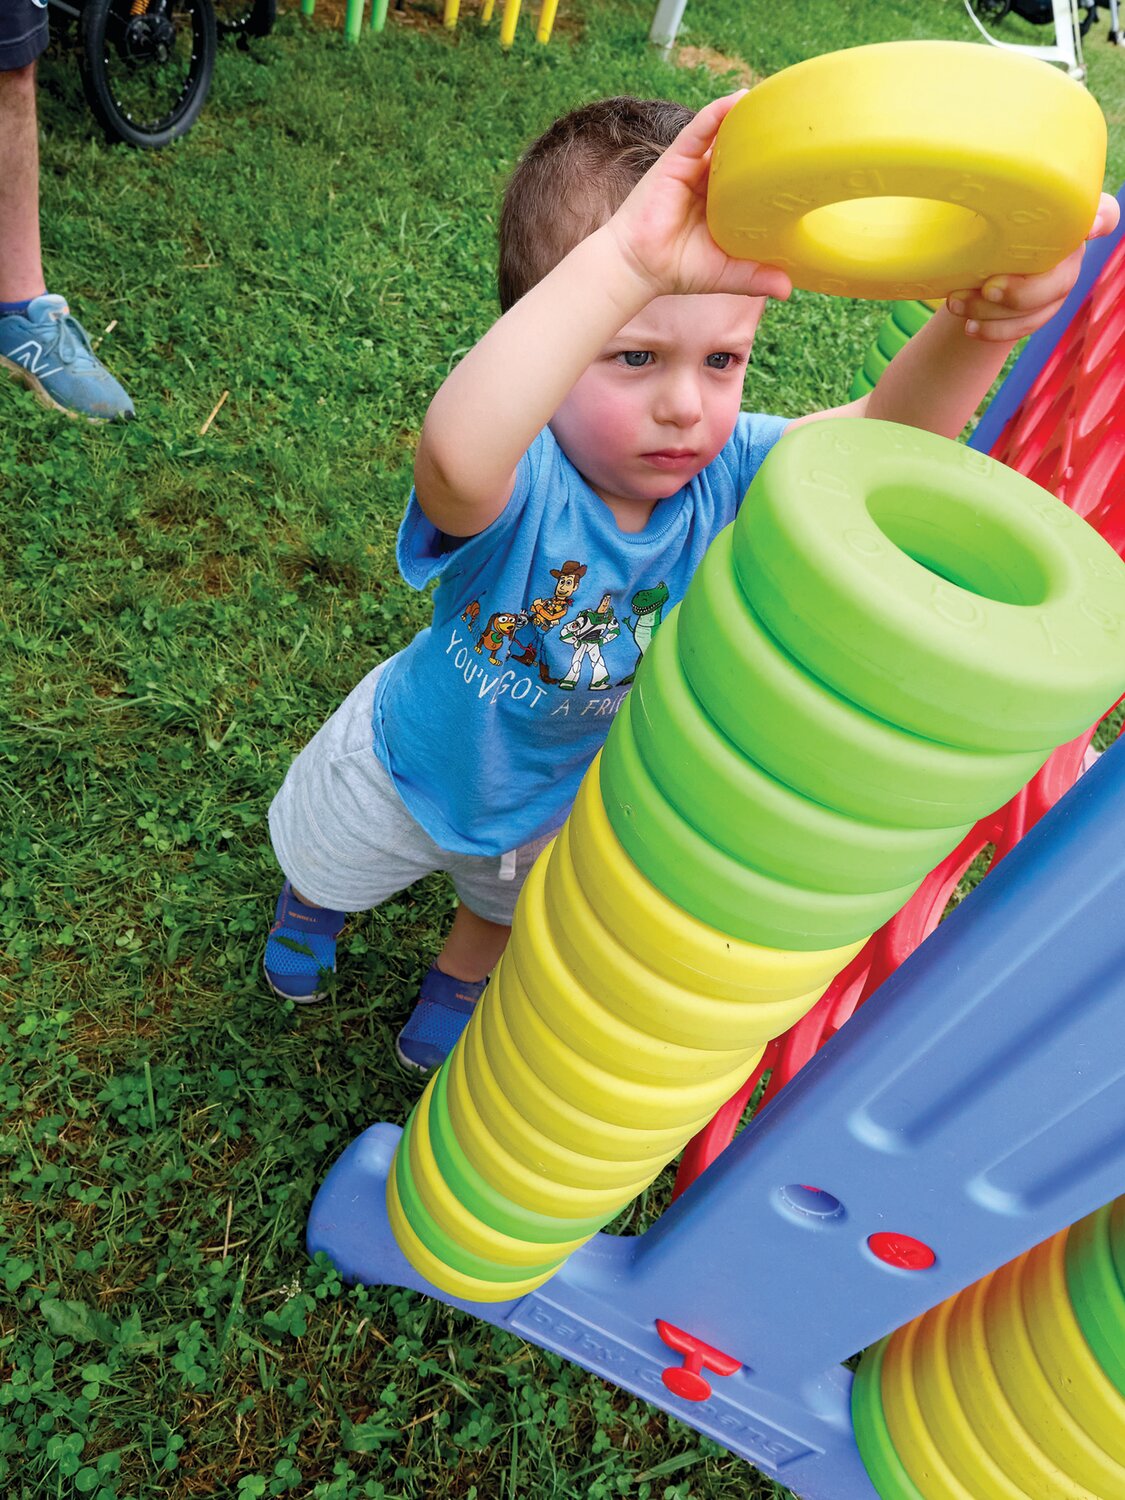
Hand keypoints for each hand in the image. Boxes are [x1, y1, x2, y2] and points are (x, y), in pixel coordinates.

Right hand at [606, 93, 793, 303]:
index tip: (802, 152)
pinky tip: (739, 99)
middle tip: (798, 121)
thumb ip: (755, 276)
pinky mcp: (676, 160)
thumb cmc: (679, 270)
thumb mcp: (726, 272)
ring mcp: (693, 168)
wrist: (640, 267)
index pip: (752, 176)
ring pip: (723, 134)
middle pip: (740, 150)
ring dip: (746, 117)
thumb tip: (789, 290)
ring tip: (777, 100)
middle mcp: (709, 182)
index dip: (773, 163)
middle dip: (764, 135)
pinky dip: (717, 113)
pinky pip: (699, 129)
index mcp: (723, 204)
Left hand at [946, 191, 1119, 342]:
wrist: (972, 260)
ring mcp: (1061, 280)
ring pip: (1041, 305)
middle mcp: (1071, 247)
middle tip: (985, 287)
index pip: (1103, 214)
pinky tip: (969, 326)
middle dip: (1022, 290)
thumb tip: (972, 191)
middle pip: (1062, 278)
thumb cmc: (976, 222)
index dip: (1101, 221)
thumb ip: (992, 204)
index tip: (1090, 227)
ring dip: (993, 310)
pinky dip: (994, 330)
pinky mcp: (1044, 307)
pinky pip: (1026, 325)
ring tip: (955, 303)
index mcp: (1065, 213)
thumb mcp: (981, 209)